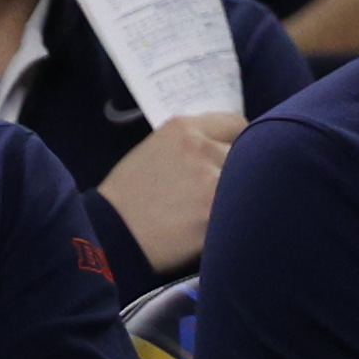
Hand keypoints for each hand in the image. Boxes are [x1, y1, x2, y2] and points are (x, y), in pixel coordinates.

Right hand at [95, 112, 245, 277]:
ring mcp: (212, 181)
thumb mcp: (153, 150)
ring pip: (246, 185)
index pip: (236, 124)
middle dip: (238, 170)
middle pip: (247, 154)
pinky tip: (212, 226)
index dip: (235, 142)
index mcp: (183, 129)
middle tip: (220, 187)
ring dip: (237, 196)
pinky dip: (232, 220)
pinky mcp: (217, 213)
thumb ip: (190, 143)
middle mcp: (201, 149)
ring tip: (216, 210)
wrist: (111, 234)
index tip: (231, 156)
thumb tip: (222, 148)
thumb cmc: (127, 195)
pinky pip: (240, 211)